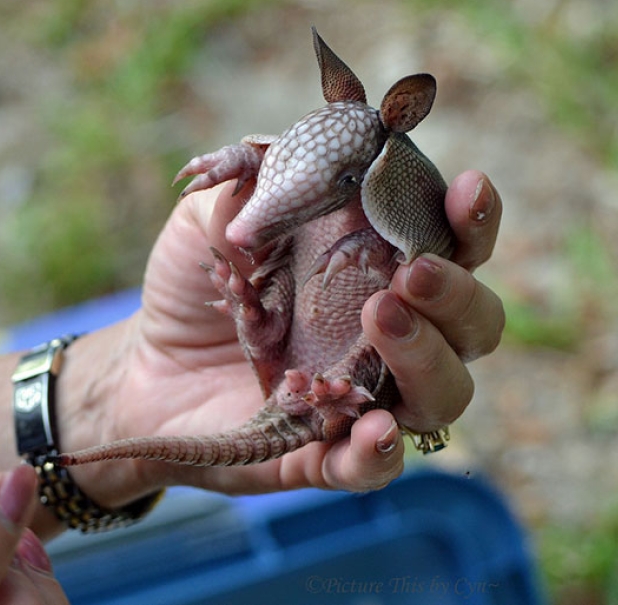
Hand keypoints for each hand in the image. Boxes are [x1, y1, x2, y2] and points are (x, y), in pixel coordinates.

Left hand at [60, 170, 502, 502]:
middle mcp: (389, 336)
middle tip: (410, 272)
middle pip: (473, 325)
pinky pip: (375, 466)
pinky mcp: (322, 452)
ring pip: (444, 395)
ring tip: (377, 318)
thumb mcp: (214, 218)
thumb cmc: (197, 284)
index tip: (467, 189)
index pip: (454, 248)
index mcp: (378, 271)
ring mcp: (363, 397)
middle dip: (456, 295)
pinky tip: (372, 428)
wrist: (145, 362)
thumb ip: (256, 180)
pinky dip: (380, 450)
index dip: (472, 222)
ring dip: (427, 359)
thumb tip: (298, 152)